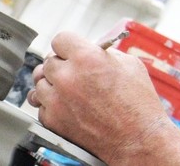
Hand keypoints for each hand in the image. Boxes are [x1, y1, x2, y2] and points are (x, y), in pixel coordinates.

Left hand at [29, 32, 179, 164]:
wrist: (138, 140)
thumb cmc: (139, 104)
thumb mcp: (129, 65)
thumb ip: (104, 52)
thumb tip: (90, 49)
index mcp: (86, 58)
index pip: (60, 40)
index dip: (67, 47)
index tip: (71, 52)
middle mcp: (67, 77)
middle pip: (48, 62)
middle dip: (61, 67)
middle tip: (75, 75)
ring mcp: (57, 100)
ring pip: (40, 84)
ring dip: (53, 86)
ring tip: (71, 92)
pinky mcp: (53, 120)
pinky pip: (41, 106)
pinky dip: (52, 106)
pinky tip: (68, 108)